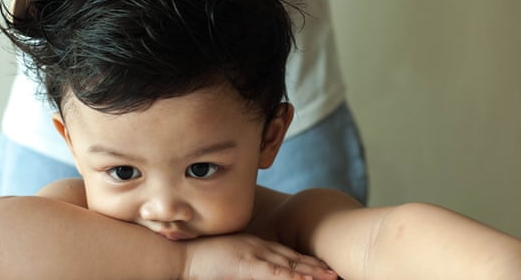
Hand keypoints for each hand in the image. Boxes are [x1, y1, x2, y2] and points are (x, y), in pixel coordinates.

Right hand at [184, 233, 337, 279]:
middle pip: (294, 257)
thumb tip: (256, 270)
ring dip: (312, 271)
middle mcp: (259, 245)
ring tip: (331, 277)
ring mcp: (254, 253)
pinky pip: (274, 273)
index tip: (326, 266)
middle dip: (317, 265)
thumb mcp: (230, 257)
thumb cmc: (202, 258)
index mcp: (256, 244)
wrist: (183, 256)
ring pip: (289, 264)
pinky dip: (292, 276)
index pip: (288, 253)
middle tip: (338, 272)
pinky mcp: (247, 265)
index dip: (308, 260)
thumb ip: (247, 263)